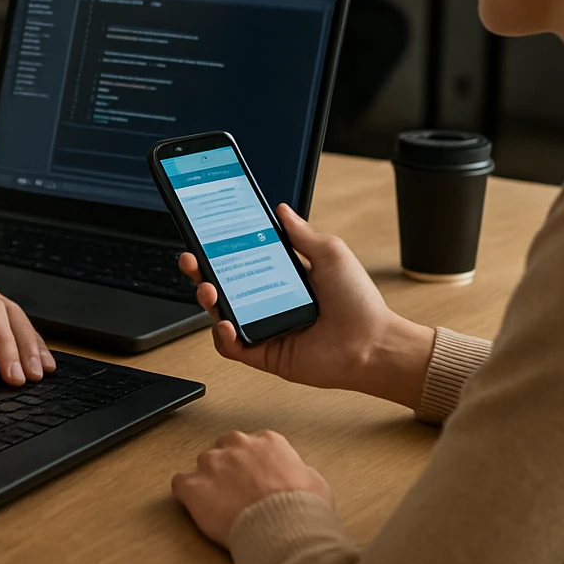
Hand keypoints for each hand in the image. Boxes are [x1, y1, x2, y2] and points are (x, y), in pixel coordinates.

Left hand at [172, 430, 332, 546]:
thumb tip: (298, 475)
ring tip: (218, 501)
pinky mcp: (196, 486)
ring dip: (208, 479)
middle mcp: (238, 445)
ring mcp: (214, 463)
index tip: (252, 476)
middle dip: (228, 467)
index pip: (251, 443)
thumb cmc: (301, 508)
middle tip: (235, 489)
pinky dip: (186, 493)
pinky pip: (181, 483)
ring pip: (203, 463)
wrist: (284, 527)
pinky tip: (195, 504)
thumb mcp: (313, 480)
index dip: (251, 462)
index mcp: (267, 441)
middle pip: (224, 448)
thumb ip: (298, 469)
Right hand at [179, 204, 434, 407]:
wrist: (373, 344)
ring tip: (208, 289)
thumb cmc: (358, 301)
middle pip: (223, 285)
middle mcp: (269, 302)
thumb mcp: (330, 254)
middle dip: (200, 271)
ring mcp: (265, 328)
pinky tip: (225, 323)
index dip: (219, 248)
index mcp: (282, 277)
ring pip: (221, 314)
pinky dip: (221, 337)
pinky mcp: (265, 355)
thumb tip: (281, 209)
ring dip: (207, 299)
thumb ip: (301, 233)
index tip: (203, 234)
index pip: (241, 259)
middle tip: (191, 259)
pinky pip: (232, 347)